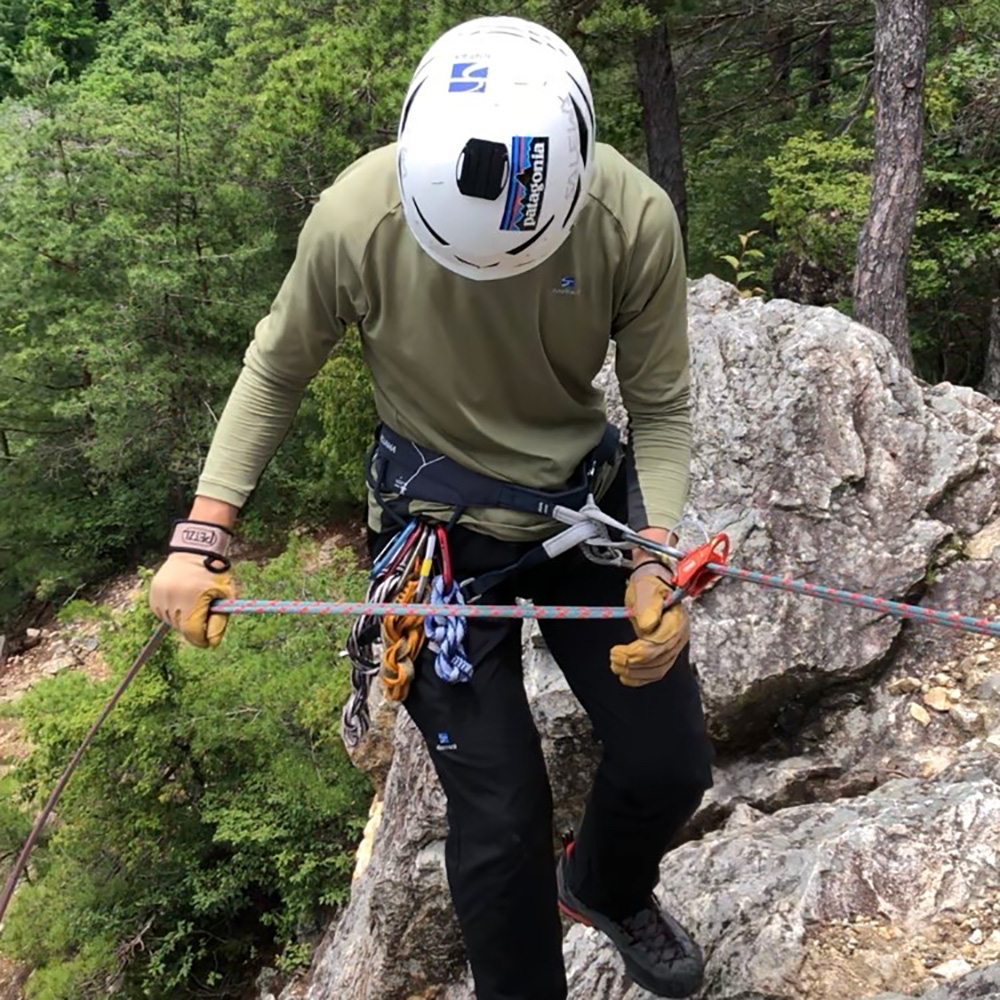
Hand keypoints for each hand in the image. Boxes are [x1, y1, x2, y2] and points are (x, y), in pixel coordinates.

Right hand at [149, 552, 234, 647]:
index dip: (202, 640)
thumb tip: (212, 644)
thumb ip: (219, 622)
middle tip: (204, 617)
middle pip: (181, 628)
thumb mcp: (224, 597)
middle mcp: (172, 598)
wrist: (195, 551)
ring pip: (170, 622)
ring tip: (193, 603)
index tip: (208, 640)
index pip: (192, 632)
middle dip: (193, 628)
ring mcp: (160, 595)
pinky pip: (162, 612)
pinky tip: (181, 599)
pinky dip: (172, 612)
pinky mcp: (153, 593)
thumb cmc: (214, 574)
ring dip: (182, 620)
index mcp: (192, 599)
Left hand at [610, 561, 688, 686]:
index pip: (660, 644)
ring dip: (635, 672)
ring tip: (616, 666)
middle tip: (613, 658)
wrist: (652, 585)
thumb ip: (647, 608)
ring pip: (658, 668)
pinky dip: (641, 677)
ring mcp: (674, 646)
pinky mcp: (666, 653)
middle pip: (659, 658)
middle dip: (634, 662)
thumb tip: (647, 628)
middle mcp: (679, 636)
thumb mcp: (645, 591)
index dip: (638, 651)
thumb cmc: (648, 587)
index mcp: (677, 620)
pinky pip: (656, 671)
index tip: (617, 650)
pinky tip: (626, 676)